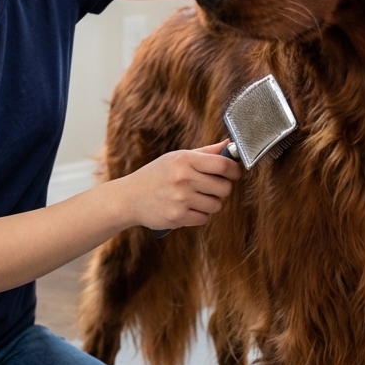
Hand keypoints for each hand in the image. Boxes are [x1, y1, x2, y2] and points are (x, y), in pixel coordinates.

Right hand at [118, 141, 241, 231]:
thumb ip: (205, 152)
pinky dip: (199, 215)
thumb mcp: (177, 158)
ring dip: (210, 203)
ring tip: (195, 198)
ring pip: (216, 205)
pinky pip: (204, 218)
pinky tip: (187, 208)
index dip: (234, 171)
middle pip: (224, 188)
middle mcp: (183, 178)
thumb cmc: (156, 175)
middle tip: (210, 187)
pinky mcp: (177, 217)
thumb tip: (229, 145)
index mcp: (184, 160)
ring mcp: (180, 199)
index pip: (223, 165)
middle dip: (222, 189)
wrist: (130, 197)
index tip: (233, 174)